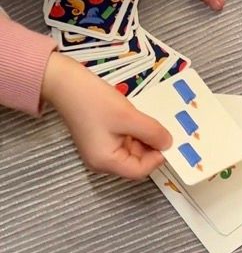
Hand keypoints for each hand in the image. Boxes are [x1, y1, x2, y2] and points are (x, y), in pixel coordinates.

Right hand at [42, 53, 170, 180]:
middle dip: (149, 146)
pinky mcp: (100, 139)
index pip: (140, 171)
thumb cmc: (93, 100)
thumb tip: (168, 144)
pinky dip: (133, 132)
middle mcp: (102, 162)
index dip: (156, 158)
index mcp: (106, 162)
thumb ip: (152, 133)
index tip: (166, 139)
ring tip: (142, 118)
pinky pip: (123, 141)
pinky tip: (134, 117)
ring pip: (132, 151)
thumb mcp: (128, 116)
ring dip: (142, 137)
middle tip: (158, 126)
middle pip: (136, 162)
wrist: (63, 81)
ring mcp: (100, 151)